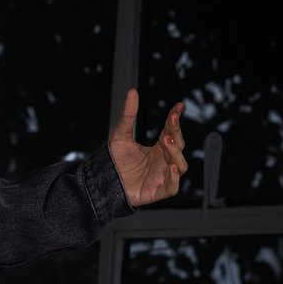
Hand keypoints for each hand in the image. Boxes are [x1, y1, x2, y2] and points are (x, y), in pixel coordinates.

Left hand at [108, 89, 187, 207]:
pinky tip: (171, 168)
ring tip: (167, 142)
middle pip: (179, 147)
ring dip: (176, 154)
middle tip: (168, 129)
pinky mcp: (157, 192)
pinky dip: (174, 179)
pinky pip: (173, 187)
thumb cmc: (114, 162)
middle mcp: (163, 161)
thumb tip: (132, 91)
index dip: (175, 120)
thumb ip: (128, 115)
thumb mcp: (120, 135)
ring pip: (180, 165)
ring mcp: (162, 176)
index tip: (178, 106)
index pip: (172, 131)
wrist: (102, 183)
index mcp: (158, 148)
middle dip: (176, 136)